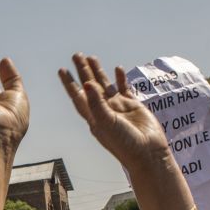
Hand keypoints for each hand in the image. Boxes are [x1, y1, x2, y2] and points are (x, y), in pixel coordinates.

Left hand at [59, 55, 168, 173]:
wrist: (148, 153)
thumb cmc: (125, 143)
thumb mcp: (107, 123)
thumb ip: (97, 104)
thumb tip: (86, 83)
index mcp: (93, 117)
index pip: (78, 96)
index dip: (69, 83)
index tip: (62, 70)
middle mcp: (104, 111)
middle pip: (90, 86)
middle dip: (83, 71)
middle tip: (76, 55)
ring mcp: (118, 108)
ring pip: (105, 85)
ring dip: (98, 72)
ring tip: (92, 57)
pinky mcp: (133, 106)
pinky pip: (124, 88)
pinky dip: (120, 79)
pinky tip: (117, 69)